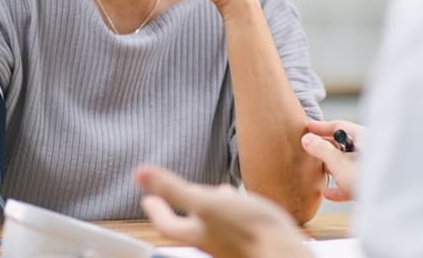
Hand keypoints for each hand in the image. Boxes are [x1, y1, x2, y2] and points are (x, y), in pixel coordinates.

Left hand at [135, 165, 309, 257]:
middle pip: (191, 226)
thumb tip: (139, 173)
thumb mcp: (205, 203)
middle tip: (175, 195)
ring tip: (214, 191)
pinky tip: (244, 202)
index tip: (147, 199)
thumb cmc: (247, 231)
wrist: (283, 253)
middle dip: (182, 208)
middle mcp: (213, 242)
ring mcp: (233, 243)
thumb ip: (173, 188)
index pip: (167, 224)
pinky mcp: (252, 241)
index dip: (156, 210)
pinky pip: (237, 223)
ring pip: (216, 223)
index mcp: (197, 233)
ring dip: (210, 207)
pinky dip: (234, 209)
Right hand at [301, 120, 365, 201]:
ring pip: (348, 164)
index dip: (321, 127)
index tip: (307, 127)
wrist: (390, 202)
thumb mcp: (338, 162)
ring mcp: (371, 168)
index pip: (339, 127)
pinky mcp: (372, 185)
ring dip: (332, 168)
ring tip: (317, 171)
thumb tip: (307, 139)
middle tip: (309, 150)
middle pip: (343, 146)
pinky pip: (353, 182)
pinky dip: (340, 185)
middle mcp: (370, 149)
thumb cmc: (366, 177)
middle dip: (325, 149)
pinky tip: (328, 193)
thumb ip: (321, 150)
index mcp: (364, 137)